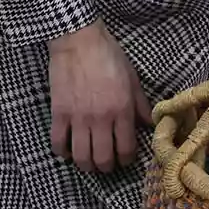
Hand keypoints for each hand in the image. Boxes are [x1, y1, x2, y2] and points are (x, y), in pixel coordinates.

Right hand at [48, 21, 152, 172]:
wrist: (79, 41)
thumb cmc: (109, 56)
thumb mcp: (133, 78)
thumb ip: (141, 104)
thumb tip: (149, 124)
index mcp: (122, 109)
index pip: (125, 147)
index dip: (127, 160)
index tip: (126, 160)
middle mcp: (101, 119)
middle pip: (103, 157)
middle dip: (107, 167)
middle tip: (108, 165)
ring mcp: (78, 118)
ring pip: (81, 156)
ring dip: (86, 165)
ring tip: (90, 163)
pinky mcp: (58, 114)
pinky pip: (58, 143)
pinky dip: (63, 152)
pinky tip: (68, 151)